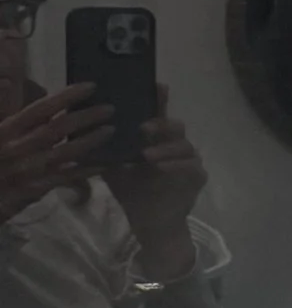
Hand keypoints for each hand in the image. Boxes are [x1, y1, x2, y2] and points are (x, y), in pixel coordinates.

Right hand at [0, 84, 112, 224]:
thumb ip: (1, 106)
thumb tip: (8, 81)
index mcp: (6, 130)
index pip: (40, 109)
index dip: (66, 97)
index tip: (91, 86)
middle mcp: (19, 148)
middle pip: (58, 129)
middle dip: (86, 117)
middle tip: (110, 108)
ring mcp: (29, 170)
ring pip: (65, 153)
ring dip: (90, 140)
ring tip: (111, 130)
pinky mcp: (34, 190)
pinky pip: (65, 178)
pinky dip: (85, 171)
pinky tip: (103, 164)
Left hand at [104, 92, 208, 278]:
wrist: (149, 221)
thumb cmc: (132, 191)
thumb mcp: (112, 166)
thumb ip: (102, 149)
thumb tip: (78, 128)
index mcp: (156, 138)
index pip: (158, 112)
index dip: (159, 98)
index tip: (154, 86)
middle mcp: (175, 144)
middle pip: (175, 125)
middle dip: (160, 123)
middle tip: (143, 127)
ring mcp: (189, 160)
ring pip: (184, 145)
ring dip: (165, 148)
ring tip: (146, 156)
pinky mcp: (197, 177)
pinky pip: (191, 167)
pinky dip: (176, 166)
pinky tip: (160, 168)